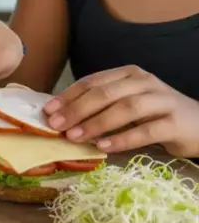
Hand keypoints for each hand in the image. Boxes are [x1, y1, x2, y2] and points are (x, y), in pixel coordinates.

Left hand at [44, 66, 198, 156]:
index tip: (48, 110)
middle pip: (106, 93)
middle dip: (77, 109)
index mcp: (129, 75)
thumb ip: (100, 106)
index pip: (93, 82)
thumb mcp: (126, 104)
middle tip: (56, 125)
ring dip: (96, 123)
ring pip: (125, 108)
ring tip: (75, 136)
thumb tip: (61, 116)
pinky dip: (122, 138)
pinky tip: (104, 147)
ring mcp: (162, 101)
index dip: (69, 96)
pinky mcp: (174, 123)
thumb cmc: (155, 115)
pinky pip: (146, 130)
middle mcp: (145, 83)